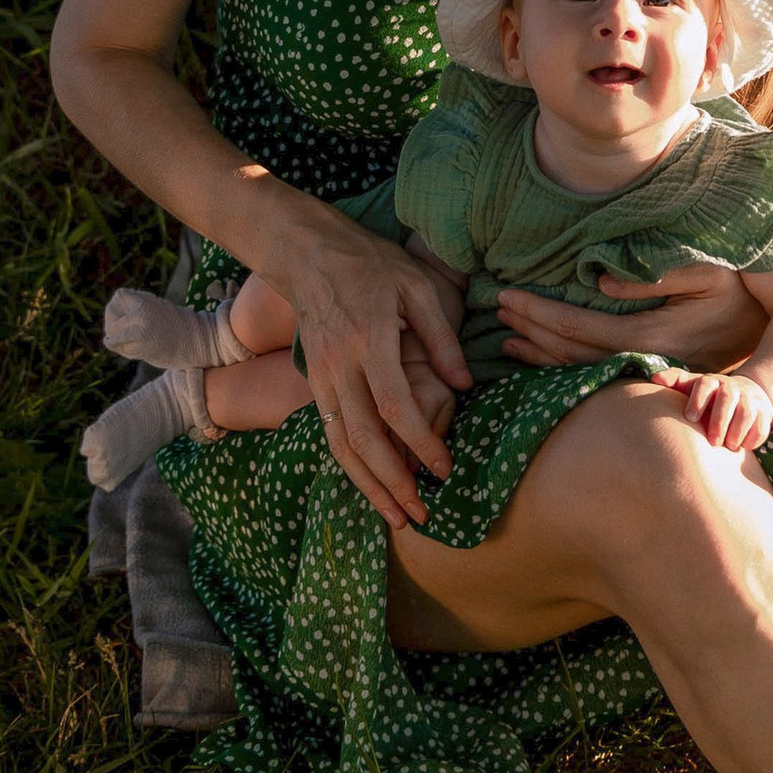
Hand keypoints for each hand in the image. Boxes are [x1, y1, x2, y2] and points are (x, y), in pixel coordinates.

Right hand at [271, 204, 469, 529]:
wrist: (307, 255)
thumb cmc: (371, 265)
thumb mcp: (415, 286)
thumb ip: (441, 337)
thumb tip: (465, 384)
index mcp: (370, 339)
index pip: (396, 406)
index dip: (421, 443)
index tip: (446, 468)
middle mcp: (341, 365)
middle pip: (363, 438)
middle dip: (393, 483)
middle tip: (421, 515)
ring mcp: (322, 376)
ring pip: (340, 445)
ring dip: (368, 486)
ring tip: (395, 517)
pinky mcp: (314, 382)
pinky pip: (330, 434)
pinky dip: (350, 466)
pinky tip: (371, 486)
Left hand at [495, 261, 765, 370]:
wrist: (769, 326)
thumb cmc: (735, 288)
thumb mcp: (704, 271)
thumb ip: (654, 276)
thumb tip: (601, 282)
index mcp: (654, 335)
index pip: (584, 328)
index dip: (543, 313)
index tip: (510, 297)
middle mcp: (646, 361)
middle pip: (574, 354)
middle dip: (532, 332)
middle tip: (497, 310)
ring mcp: (647, 372)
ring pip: (581, 371)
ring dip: (540, 354)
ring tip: (506, 340)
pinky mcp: (649, 373)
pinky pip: (596, 374)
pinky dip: (561, 366)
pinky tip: (539, 358)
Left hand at [680, 369, 772, 455]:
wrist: (745, 394)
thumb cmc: (710, 396)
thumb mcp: (692, 386)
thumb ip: (675, 381)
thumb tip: (654, 378)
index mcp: (712, 382)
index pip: (705, 385)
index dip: (698, 400)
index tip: (690, 418)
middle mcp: (732, 388)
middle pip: (727, 398)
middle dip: (720, 420)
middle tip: (713, 441)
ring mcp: (751, 399)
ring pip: (747, 412)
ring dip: (737, 431)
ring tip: (729, 446)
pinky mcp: (765, 413)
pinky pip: (762, 426)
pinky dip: (753, 438)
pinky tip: (743, 446)